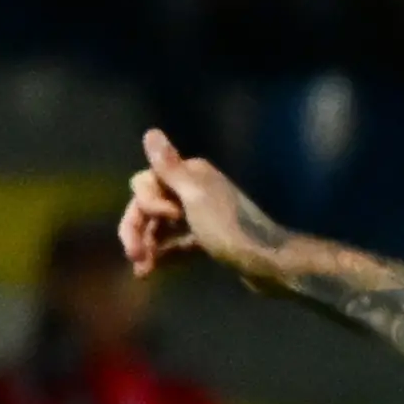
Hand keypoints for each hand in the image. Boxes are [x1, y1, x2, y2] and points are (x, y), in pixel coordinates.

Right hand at [121, 129, 289, 286]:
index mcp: (192, 175)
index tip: (170, 218)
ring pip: (160, 227)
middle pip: (149, 206)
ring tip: (141, 270)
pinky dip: (162, 254)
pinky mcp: (206, 240)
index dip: (147, 204)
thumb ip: (170, 167)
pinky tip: (149, 271)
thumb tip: (151, 132)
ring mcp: (200, 217)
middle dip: (138, 229)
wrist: (269, 263)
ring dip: (147, 245)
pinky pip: (174, 243)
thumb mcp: (196, 196)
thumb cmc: (231, 228)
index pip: (146, 182)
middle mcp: (194, 190)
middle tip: (134, 255)